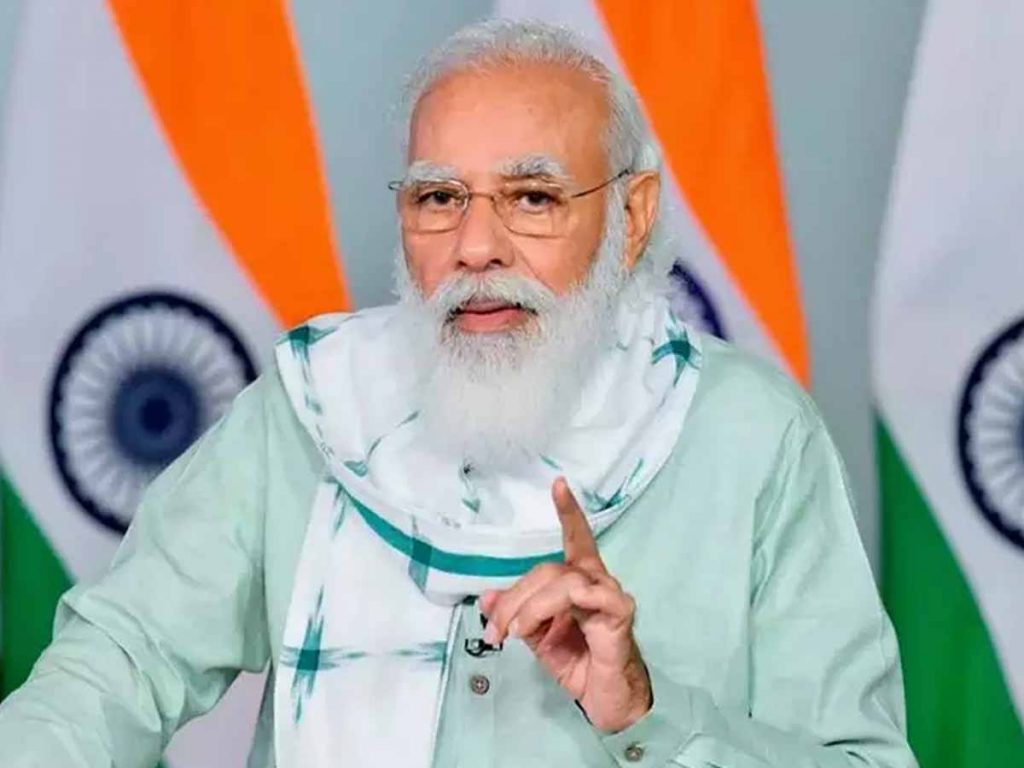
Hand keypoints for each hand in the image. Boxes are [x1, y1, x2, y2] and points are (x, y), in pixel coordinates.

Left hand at [479, 477, 651, 731]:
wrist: (604, 699)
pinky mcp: (619, 614)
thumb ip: (514, 614)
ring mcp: (610, 594)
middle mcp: (596, 579)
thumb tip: (486, 597)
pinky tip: (556, 619)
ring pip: (562, 581)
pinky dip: (566, 603)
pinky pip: (591, 595)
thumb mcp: (535, 636)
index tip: (558, 483)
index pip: (575, 538)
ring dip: (530, 608)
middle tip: (496, 633)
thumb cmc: (577, 661)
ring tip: (516, 634)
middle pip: (548, 570)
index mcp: (578, 580)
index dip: (568, 511)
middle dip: (515, 599)